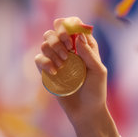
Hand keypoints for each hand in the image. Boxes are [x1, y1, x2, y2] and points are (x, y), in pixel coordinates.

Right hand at [35, 17, 118, 136]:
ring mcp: (56, 59)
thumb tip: (78, 38)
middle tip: (67, 50)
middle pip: (55, 30)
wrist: (86, 112)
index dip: (69, 24)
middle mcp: (68, 49)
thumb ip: (89, 54)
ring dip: (53, 49)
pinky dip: (44, 62)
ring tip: (63, 65)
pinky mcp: (46, 71)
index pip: (73, 25)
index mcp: (83, 45)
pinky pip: (38, 58)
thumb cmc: (96, 91)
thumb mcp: (99, 71)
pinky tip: (55, 71)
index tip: (70, 35)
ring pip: (45, 42)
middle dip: (59, 36)